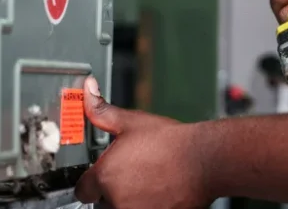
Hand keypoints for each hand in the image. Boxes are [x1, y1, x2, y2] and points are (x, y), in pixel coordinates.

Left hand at [75, 77, 210, 208]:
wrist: (205, 161)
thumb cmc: (171, 143)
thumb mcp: (131, 122)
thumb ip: (102, 111)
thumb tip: (87, 91)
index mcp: (105, 176)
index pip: (83, 190)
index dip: (94, 179)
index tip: (105, 173)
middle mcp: (116, 201)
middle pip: (102, 202)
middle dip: (113, 190)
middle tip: (133, 173)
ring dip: (129, 200)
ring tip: (149, 181)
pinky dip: (148, 205)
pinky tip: (160, 190)